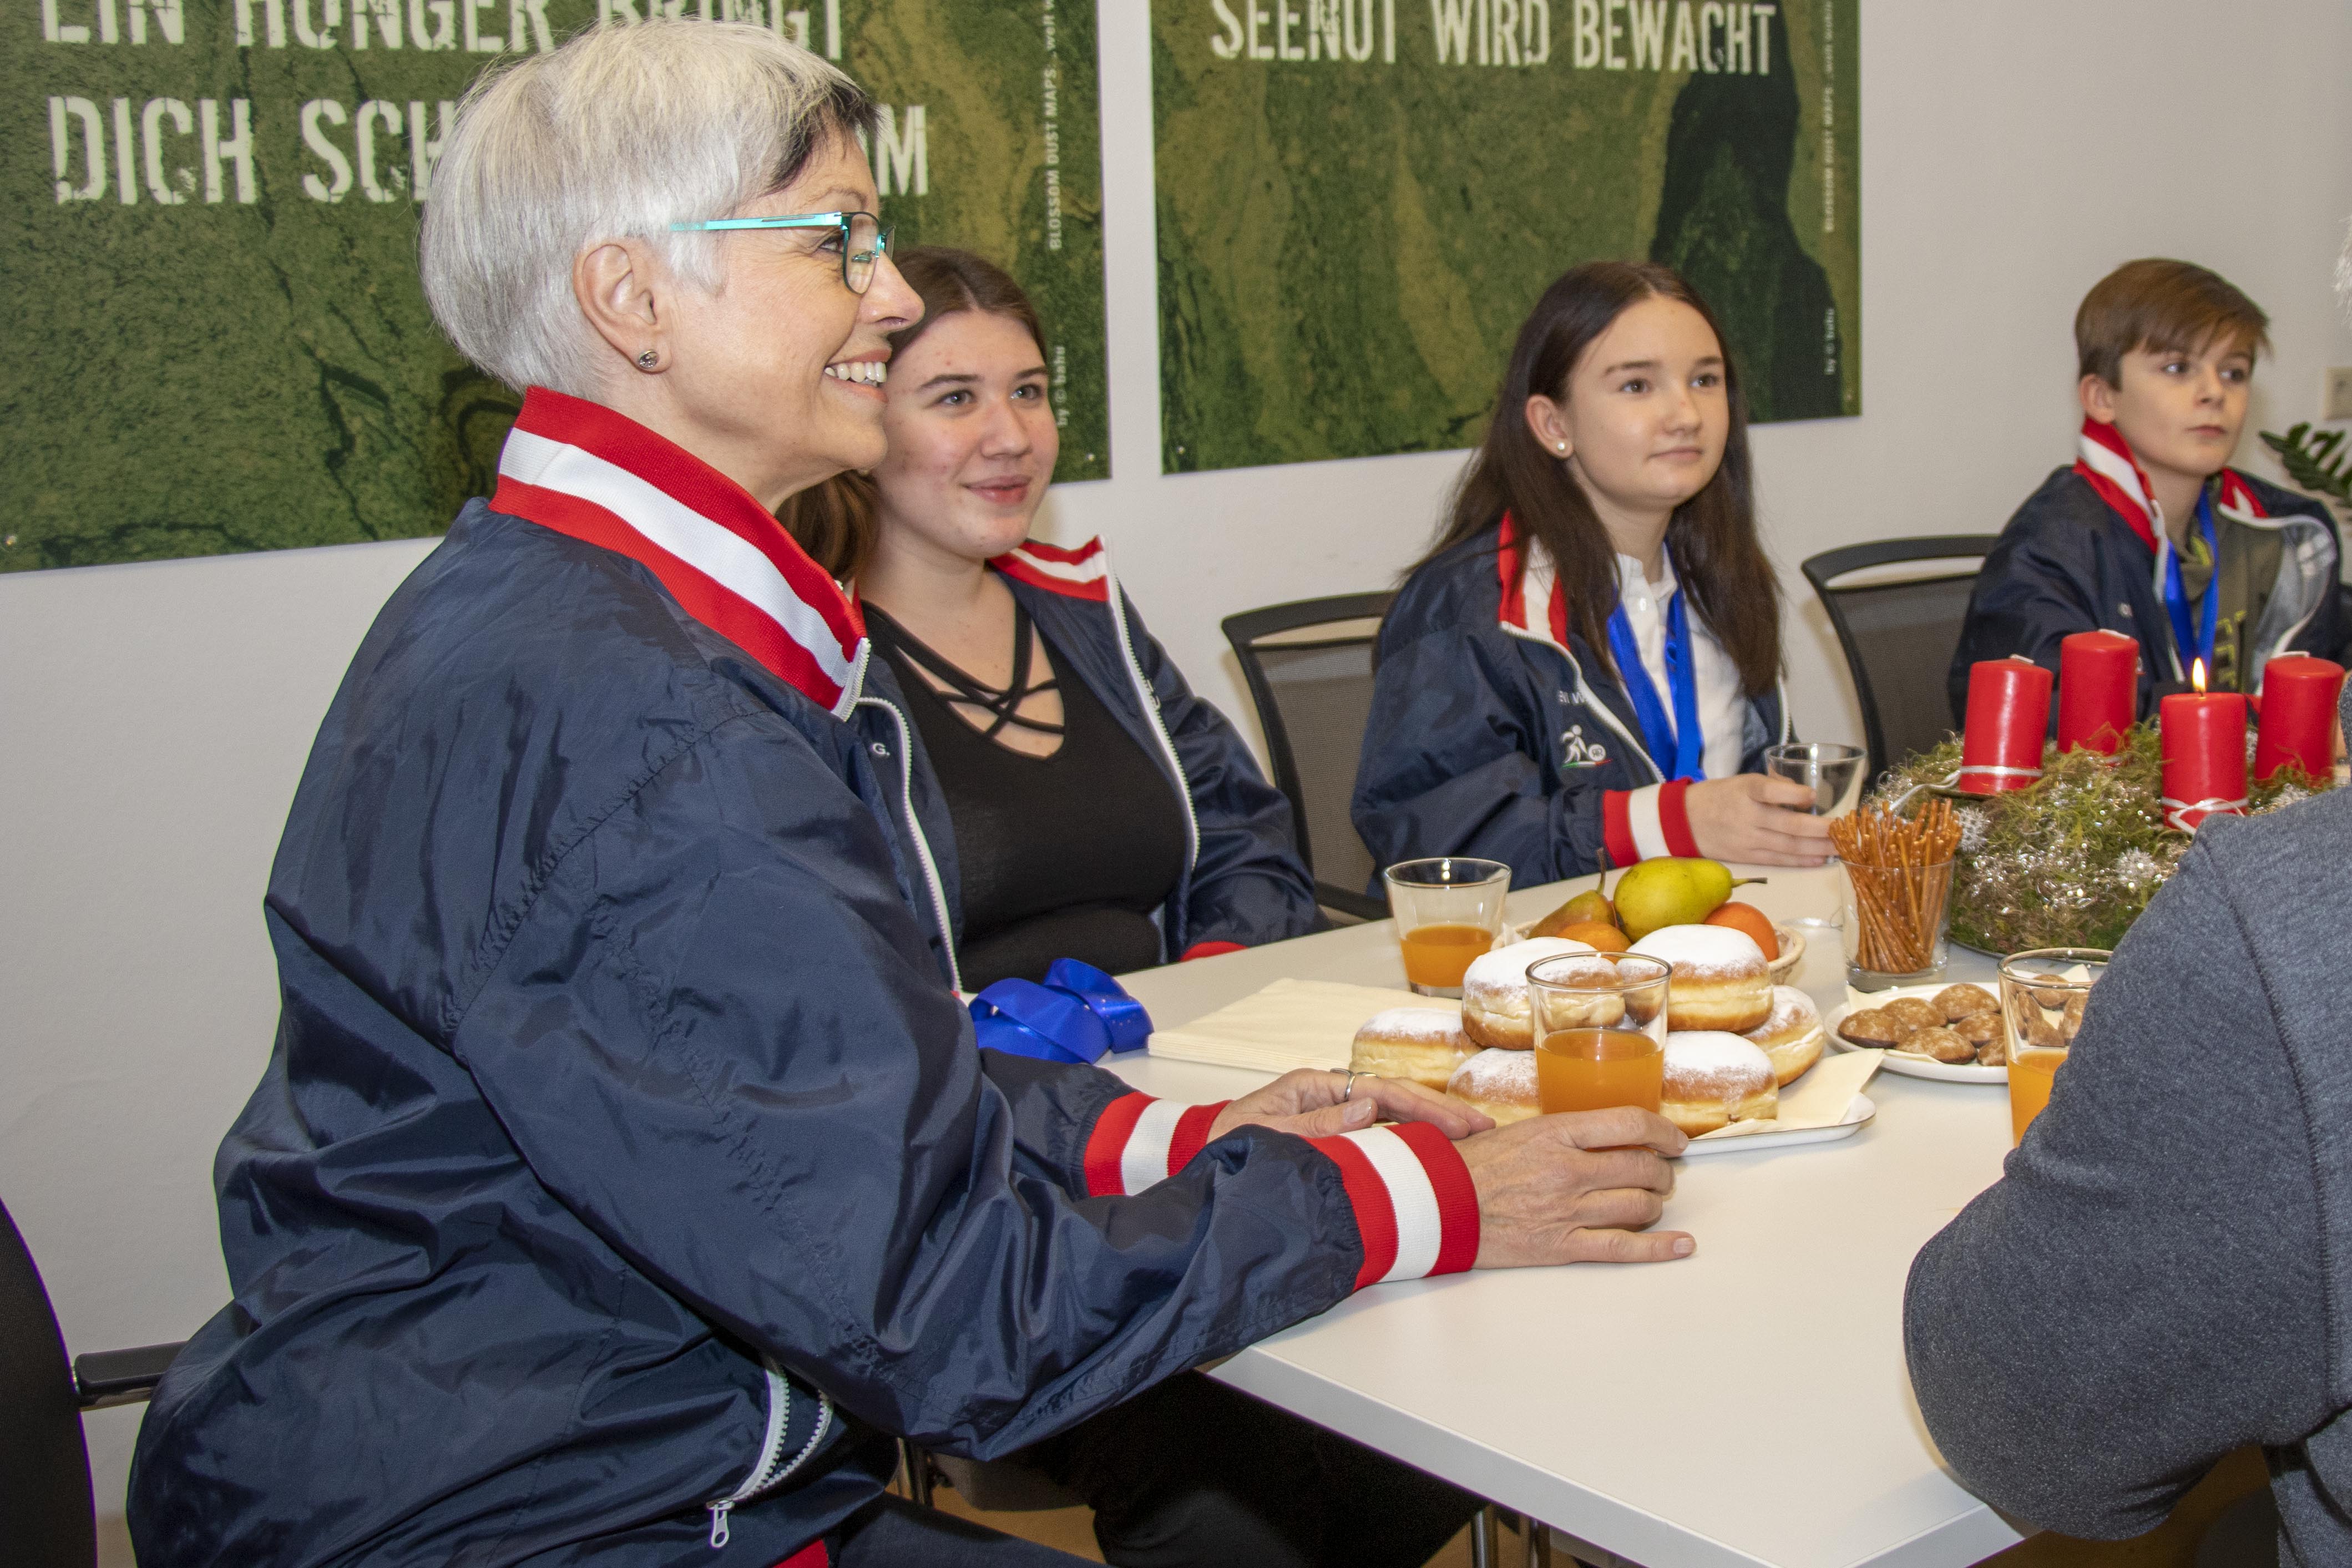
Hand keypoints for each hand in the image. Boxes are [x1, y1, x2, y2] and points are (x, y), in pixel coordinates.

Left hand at [1206, 1069, 1495, 1142]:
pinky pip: (1381, 1136)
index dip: (1424, 1106)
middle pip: (1396, 1099)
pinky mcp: (1337, 1137)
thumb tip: (1368, 1109)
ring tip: (1473, 1138)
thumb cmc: (1228, 1144)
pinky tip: (1436, 1152)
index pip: (1381, 1091)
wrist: (1202, 1157)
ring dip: (1432, 1126)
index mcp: (1315, 1086)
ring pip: (1394, 1117)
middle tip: (1483, 1129)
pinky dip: (1411, 1142)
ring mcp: (1335, 1116)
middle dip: (1440, 1112)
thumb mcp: (1267, 1135)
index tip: (1459, 1123)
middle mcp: (1331, 1097)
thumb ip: (1316, 1126)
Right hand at [1458, 1108, 1692, 1265]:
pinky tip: (1680, 1244)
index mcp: (1556, 1133)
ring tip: (1652, 1201)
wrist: (1435, 1205)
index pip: (1629, 1124)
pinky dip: (1659, 1248)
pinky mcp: (1562, 1246)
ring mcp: (1567, 1210)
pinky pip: (1623, 1247)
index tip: (1674, 1139)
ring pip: (1638, 1206)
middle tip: (1661, 1173)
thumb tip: (1599, 1137)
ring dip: (1655, 1203)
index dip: (1663, 1131)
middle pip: (1642, 1167)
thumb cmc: (1468, 1168)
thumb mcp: (1518, 1132)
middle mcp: (1568, 1170)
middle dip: (1661, 1172)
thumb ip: (1561, 1134)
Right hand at [1685, 774, 1833, 866]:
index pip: (1768, 791)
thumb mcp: (1741, 781)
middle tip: (1843, 829)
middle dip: (1820, 829)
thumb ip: (1772, 785)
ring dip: (1817, 848)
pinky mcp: (1747, 856)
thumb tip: (1803, 795)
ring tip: (1840, 846)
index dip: (1792, 794)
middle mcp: (1746, 816)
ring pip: (1788, 846)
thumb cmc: (1719, 796)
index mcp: (1744, 791)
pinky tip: (1819, 859)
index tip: (1812, 795)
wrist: (1684, 822)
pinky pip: (1778, 859)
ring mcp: (1747, 839)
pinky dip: (1801, 860)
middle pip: (1788, 825)